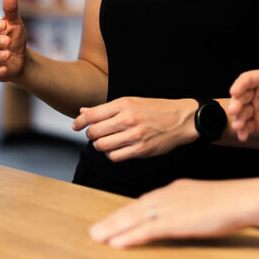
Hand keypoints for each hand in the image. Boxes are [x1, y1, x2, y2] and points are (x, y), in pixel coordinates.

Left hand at [72, 97, 197, 161]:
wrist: (182, 119)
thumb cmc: (156, 110)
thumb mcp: (132, 102)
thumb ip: (106, 109)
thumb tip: (83, 111)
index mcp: (124, 104)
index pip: (92, 115)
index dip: (79, 122)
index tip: (76, 126)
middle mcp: (127, 119)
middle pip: (94, 132)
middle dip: (91, 135)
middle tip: (96, 134)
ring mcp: (134, 135)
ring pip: (102, 146)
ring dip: (100, 146)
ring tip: (106, 142)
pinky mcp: (140, 150)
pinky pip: (115, 157)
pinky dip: (112, 154)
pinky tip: (117, 149)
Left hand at [89, 177, 258, 247]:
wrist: (245, 198)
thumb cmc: (232, 201)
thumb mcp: (206, 199)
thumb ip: (190, 206)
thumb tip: (182, 217)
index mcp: (178, 188)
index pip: (145, 201)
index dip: (127, 211)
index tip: (113, 219)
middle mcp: (170, 195)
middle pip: (135, 208)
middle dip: (114, 219)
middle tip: (95, 230)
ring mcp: (173, 207)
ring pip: (136, 218)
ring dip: (115, 228)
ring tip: (98, 237)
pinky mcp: (177, 221)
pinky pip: (148, 230)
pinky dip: (130, 236)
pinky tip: (117, 243)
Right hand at [228, 54, 258, 141]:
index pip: (246, 80)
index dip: (239, 85)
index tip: (234, 92)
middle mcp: (256, 93)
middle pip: (241, 97)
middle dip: (235, 104)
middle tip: (233, 110)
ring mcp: (257, 109)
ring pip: (242, 113)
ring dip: (238, 119)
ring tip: (238, 126)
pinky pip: (248, 127)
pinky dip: (243, 132)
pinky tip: (242, 136)